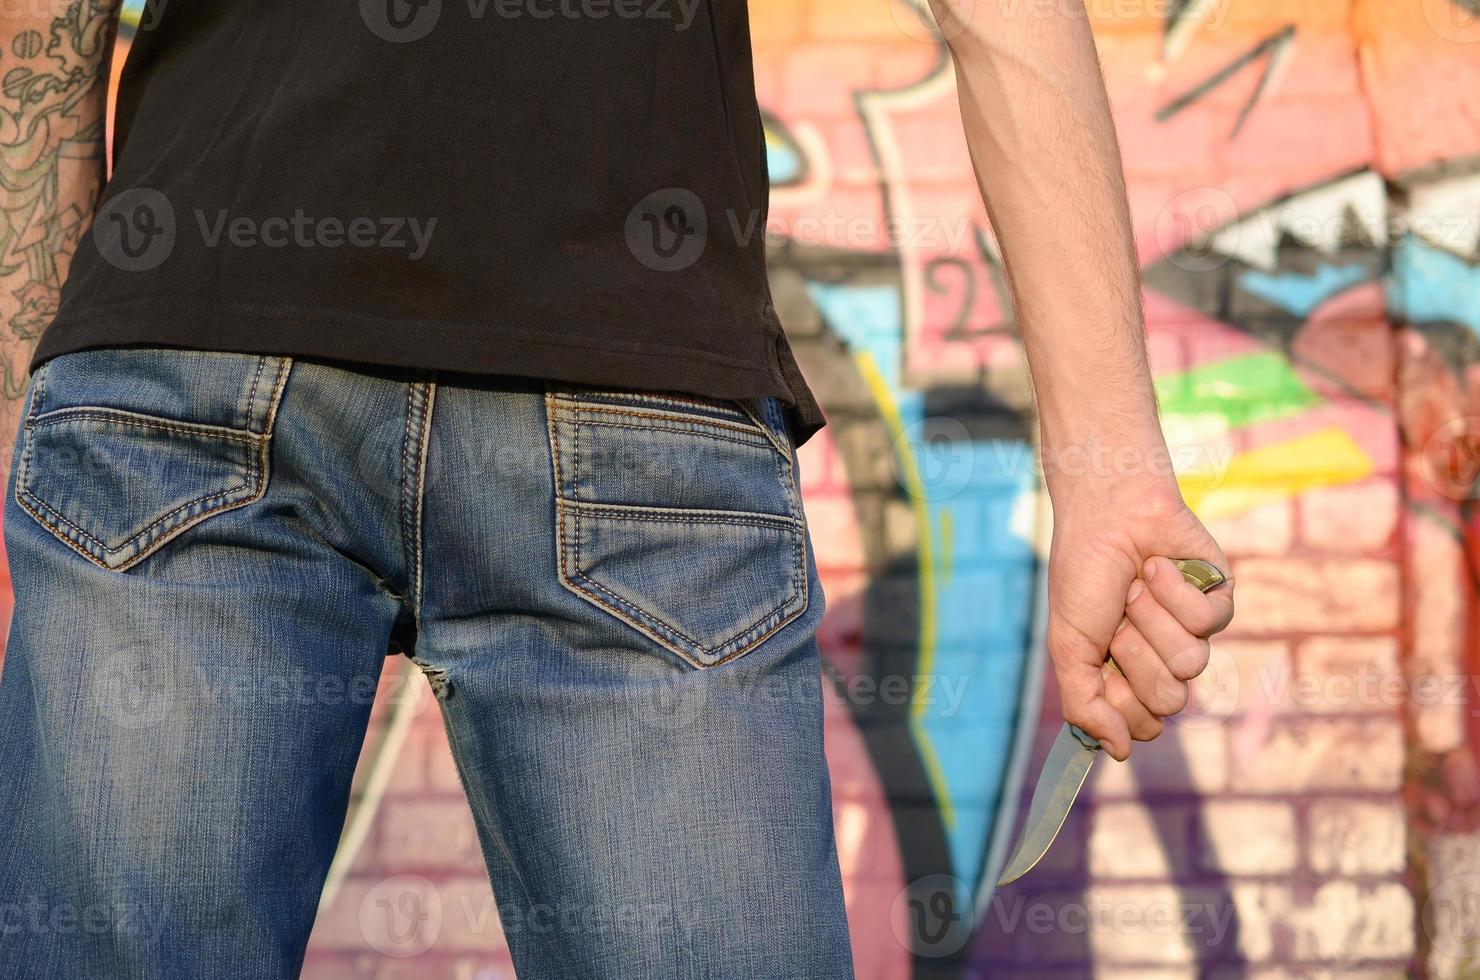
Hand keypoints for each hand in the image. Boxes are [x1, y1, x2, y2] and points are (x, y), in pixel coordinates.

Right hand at [1045, 473, 1233, 760]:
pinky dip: (1174, 591)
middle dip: (1133, 654)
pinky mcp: (1220, 600)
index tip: (1101, 664)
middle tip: (1117, 617)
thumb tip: (1118, 753)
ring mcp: (1194, 632)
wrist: (1107, 512)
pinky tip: (1158, 567)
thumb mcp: (1068, 646)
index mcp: (1128, 674)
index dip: (1123, 702)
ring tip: (1135, 586)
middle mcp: (1164, 658)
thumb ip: (1085, 705)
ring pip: (1190, 663)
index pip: (1144, 725)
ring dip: (1151, 618)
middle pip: (1169, 699)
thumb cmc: (1084, 575)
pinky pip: (1210, 623)